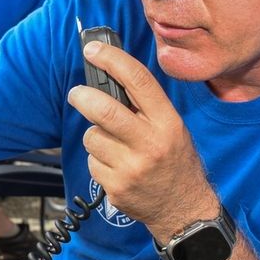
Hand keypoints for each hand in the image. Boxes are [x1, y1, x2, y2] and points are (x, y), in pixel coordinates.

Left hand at [67, 40, 218, 240]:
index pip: (138, 80)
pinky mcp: (116, 186)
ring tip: (114, 146)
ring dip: (95, 137)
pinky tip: (116, 167)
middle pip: (104, 110)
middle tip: (76, 93)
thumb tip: (109, 74)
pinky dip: (98, 161)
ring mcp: (131, 167)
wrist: (183, 210)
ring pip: (92, 137)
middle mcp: (150, 143)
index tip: (92, 50)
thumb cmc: (174, 161)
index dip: (112, 59)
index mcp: (167, 122)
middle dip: (82, 96)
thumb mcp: (171, 128)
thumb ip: (144, 106)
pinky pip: (92, 162)